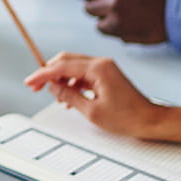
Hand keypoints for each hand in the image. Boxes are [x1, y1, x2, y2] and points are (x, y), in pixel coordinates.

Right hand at [25, 53, 159, 138]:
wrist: (150, 120)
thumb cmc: (128, 117)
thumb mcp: (92, 111)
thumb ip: (69, 96)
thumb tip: (53, 88)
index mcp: (97, 68)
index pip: (62, 67)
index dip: (42, 75)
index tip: (30, 82)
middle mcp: (101, 63)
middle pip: (66, 60)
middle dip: (49, 72)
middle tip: (36, 86)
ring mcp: (105, 68)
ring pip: (74, 67)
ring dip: (60, 78)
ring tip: (52, 94)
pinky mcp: (107, 74)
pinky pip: (83, 74)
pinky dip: (72, 82)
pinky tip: (67, 96)